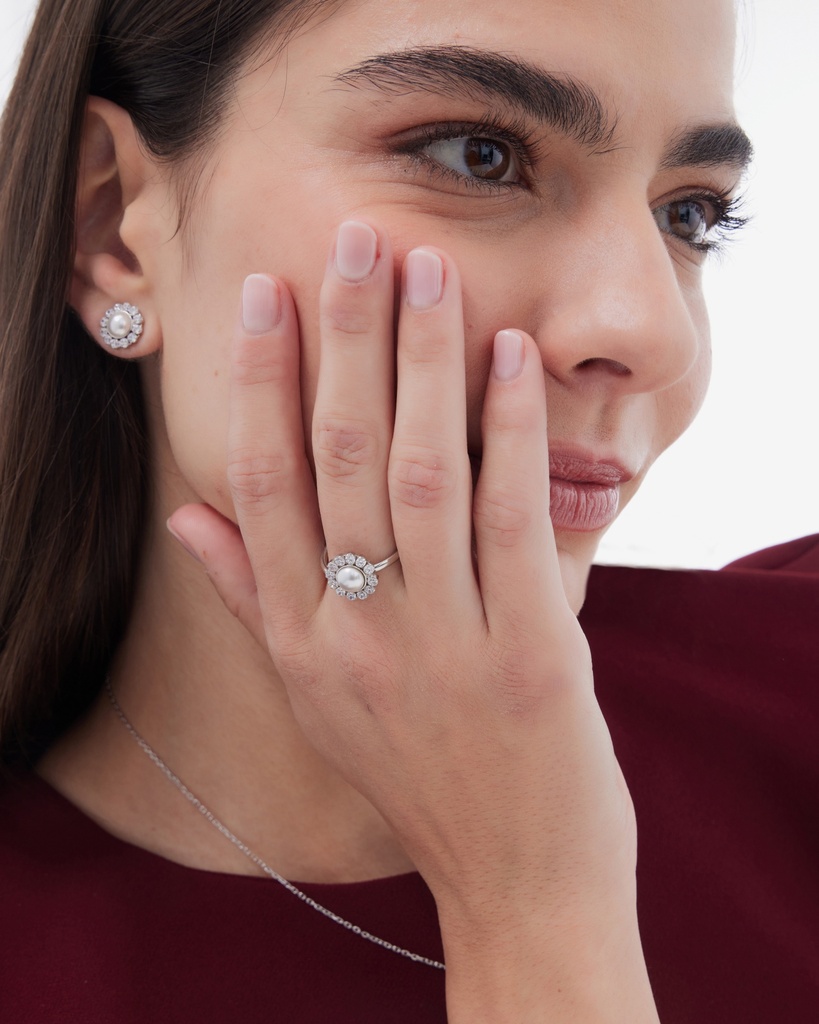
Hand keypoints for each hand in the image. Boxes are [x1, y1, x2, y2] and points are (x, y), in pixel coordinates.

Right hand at [168, 220, 658, 1021]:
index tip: (269, 295)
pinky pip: (512, 521)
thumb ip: (251, 597)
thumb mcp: (313, 695)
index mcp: (300, 638)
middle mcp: (357, 631)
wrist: (512, 875)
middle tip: (355, 243)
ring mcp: (442, 642)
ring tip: (428, 272)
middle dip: (344, 339)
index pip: (264, 483)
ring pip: (418, 472)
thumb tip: (187, 513)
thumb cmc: (418, 774)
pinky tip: (510, 361)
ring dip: (423, 363)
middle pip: (337, 457)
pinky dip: (508, 432)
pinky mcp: (530, 652)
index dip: (262, 381)